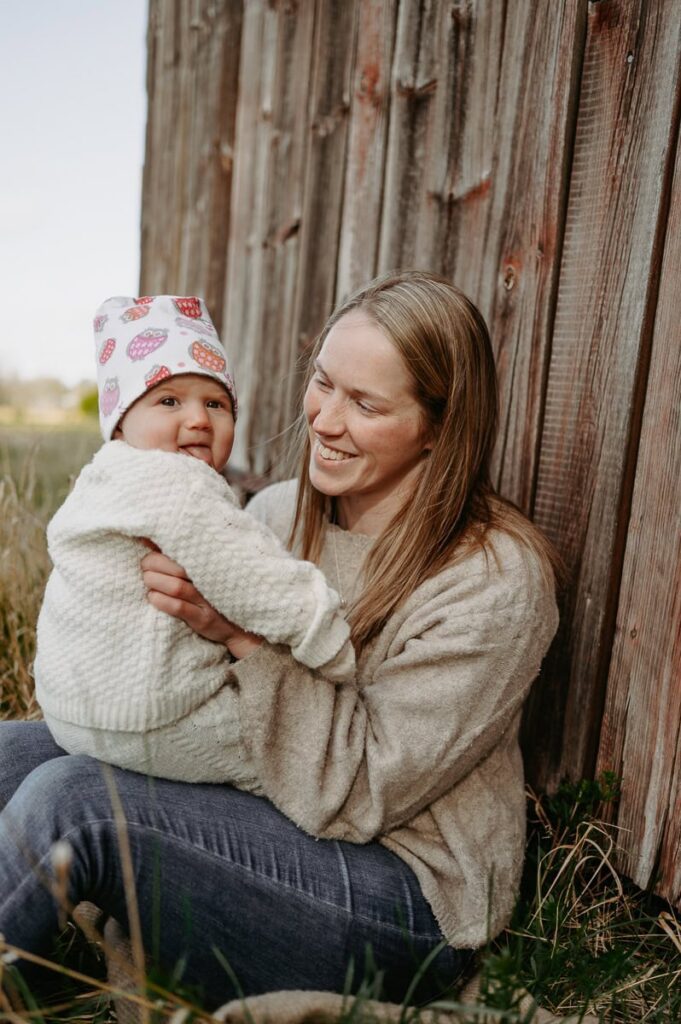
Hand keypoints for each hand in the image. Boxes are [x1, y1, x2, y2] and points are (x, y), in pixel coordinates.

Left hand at [140, 550, 262, 658]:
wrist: (236, 626)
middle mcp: (208, 581)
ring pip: (176, 588)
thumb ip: (175, 558)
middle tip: (145, 568)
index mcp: (207, 566)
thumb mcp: (198, 574)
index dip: (159, 552)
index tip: (147, 554)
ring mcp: (206, 600)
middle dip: (154, 565)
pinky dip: (162, 601)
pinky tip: (153, 597)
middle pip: (177, 568)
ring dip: (156, 582)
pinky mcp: (203, 618)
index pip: (181, 552)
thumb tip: (146, 540)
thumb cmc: (210, 595)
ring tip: (147, 581)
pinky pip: (179, 608)